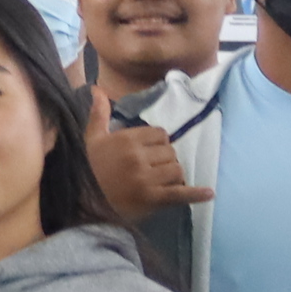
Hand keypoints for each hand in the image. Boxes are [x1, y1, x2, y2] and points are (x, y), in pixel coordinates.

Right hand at [87, 120, 211, 210]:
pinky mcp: (152, 199)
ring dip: (172, 176)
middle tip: (153, 170)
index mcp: (127, 140)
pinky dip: (196, 194)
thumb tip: (96, 88)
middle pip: (170, 153)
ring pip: (176, 171)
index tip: (149, 153)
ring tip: (161, 182)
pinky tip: (209, 193)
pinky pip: (179, 194)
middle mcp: (139, 157)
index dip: (158, 144)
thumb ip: (98, 113)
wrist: (82, 203)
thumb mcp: (91, 139)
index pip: (160, 135)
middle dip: (165, 161)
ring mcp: (147, 179)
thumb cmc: (88, 169)